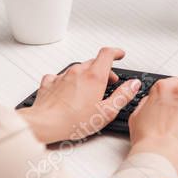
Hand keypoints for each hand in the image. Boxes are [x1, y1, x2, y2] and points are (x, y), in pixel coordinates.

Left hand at [17, 47, 139, 143]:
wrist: (44, 124)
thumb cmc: (73, 121)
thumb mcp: (106, 112)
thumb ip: (122, 95)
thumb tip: (133, 84)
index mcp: (94, 76)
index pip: (107, 54)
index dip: (116, 52)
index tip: (119, 55)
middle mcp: (77, 72)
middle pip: (94, 62)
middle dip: (104, 70)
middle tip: (108, 83)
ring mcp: (62, 76)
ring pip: (78, 69)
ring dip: (86, 76)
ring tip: (88, 91)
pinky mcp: (49, 83)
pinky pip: (60, 76)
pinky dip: (67, 81)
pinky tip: (67, 92)